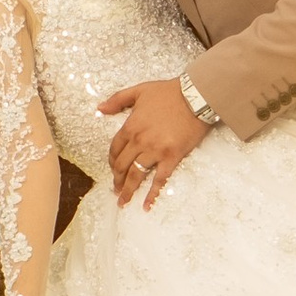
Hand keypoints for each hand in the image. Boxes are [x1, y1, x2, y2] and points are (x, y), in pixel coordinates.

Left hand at [98, 75, 208, 208]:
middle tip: (116, 190)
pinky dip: (152, 194)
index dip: (112, 162)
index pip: (115, 149)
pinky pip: (159, 179)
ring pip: (136, 175)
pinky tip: (146, 205)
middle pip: (122, 165)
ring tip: (123, 202)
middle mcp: (140, 141)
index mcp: (131, 126)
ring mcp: (155, 151)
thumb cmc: (169, 92)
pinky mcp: (172, 157)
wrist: (195, 96)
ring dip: (128, 190)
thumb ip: (117, 99)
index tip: (113, 170)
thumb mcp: (139, 91)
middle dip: (117, 180)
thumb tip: (100, 108)